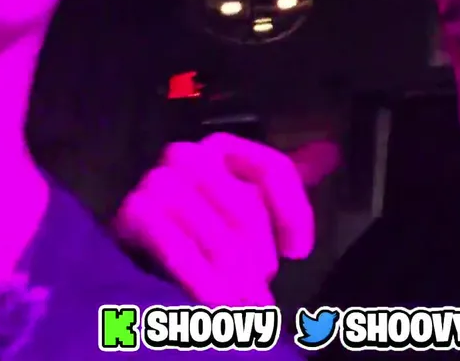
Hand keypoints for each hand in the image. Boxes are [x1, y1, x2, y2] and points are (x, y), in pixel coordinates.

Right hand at [113, 133, 339, 305]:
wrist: (128, 256)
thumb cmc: (193, 231)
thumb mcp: (238, 204)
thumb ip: (280, 186)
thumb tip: (331, 153)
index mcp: (218, 148)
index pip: (272, 168)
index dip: (294, 212)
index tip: (300, 252)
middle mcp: (187, 155)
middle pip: (246, 208)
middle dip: (259, 259)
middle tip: (261, 294)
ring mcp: (159, 181)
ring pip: (220, 237)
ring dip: (236, 282)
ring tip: (245, 311)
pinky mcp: (134, 213)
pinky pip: (183, 252)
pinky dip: (204, 283)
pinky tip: (220, 307)